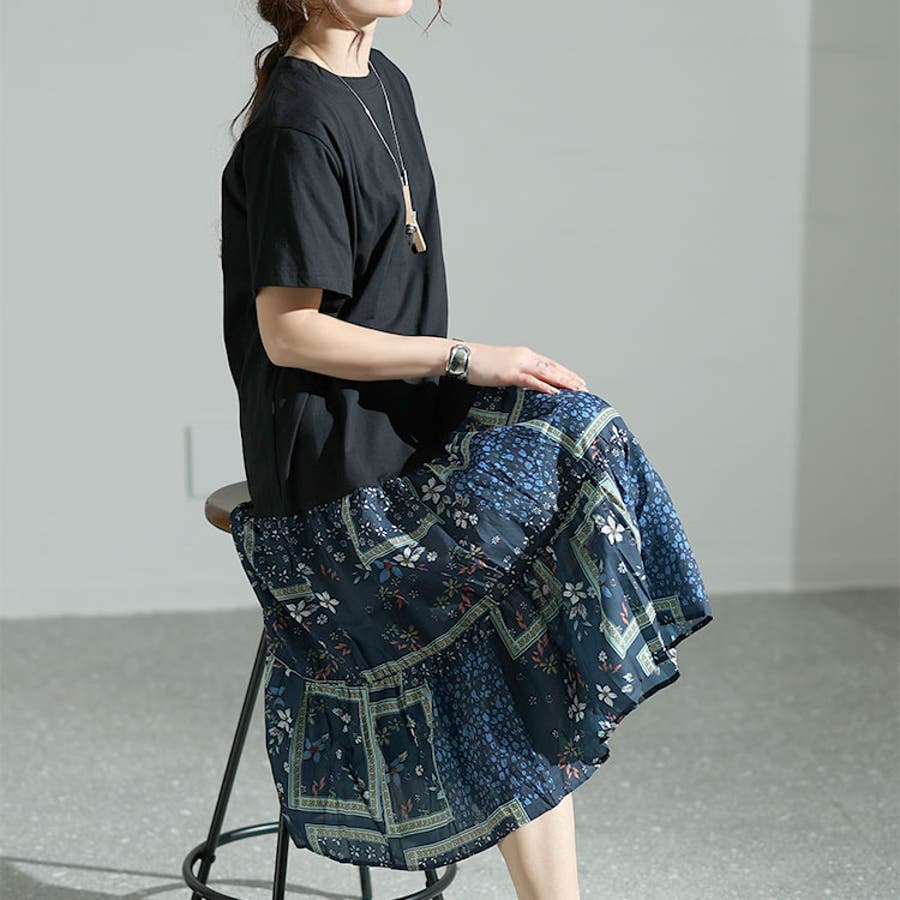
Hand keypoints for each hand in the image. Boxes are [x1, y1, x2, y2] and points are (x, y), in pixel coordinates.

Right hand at [462, 342, 588, 394]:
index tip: (577, 380)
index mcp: (523, 355)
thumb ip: (516, 374)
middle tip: (584, 388)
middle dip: (570, 378)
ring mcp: (518, 364)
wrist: (463, 356)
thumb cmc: (478, 363)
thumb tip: (524, 383)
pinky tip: (555, 392)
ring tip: (577, 390)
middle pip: (553, 368)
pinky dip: (544, 386)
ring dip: (563, 382)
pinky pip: (531, 380)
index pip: (550, 364)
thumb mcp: (502, 367)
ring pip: (547, 373)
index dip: (565, 372)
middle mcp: (525, 357)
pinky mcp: (509, 373)